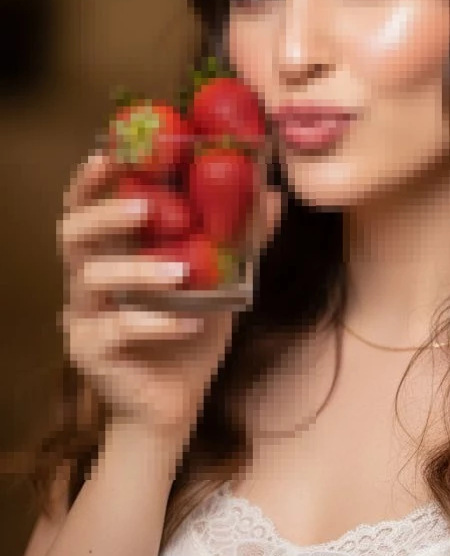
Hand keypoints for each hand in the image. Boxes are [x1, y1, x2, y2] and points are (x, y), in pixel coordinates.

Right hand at [56, 147, 283, 447]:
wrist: (175, 405)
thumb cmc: (190, 334)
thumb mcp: (222, 282)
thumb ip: (240, 240)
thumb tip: (272, 195)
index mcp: (113, 250)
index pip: (88, 203)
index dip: (94, 176)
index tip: (113, 150)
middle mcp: (88, 278)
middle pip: (72, 232)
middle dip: (106, 212)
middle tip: (145, 207)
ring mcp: (83, 316)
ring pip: (91, 279)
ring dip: (137, 270)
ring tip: (180, 272)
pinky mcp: (90, 353)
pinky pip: (116, 331)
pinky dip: (156, 323)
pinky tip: (190, 323)